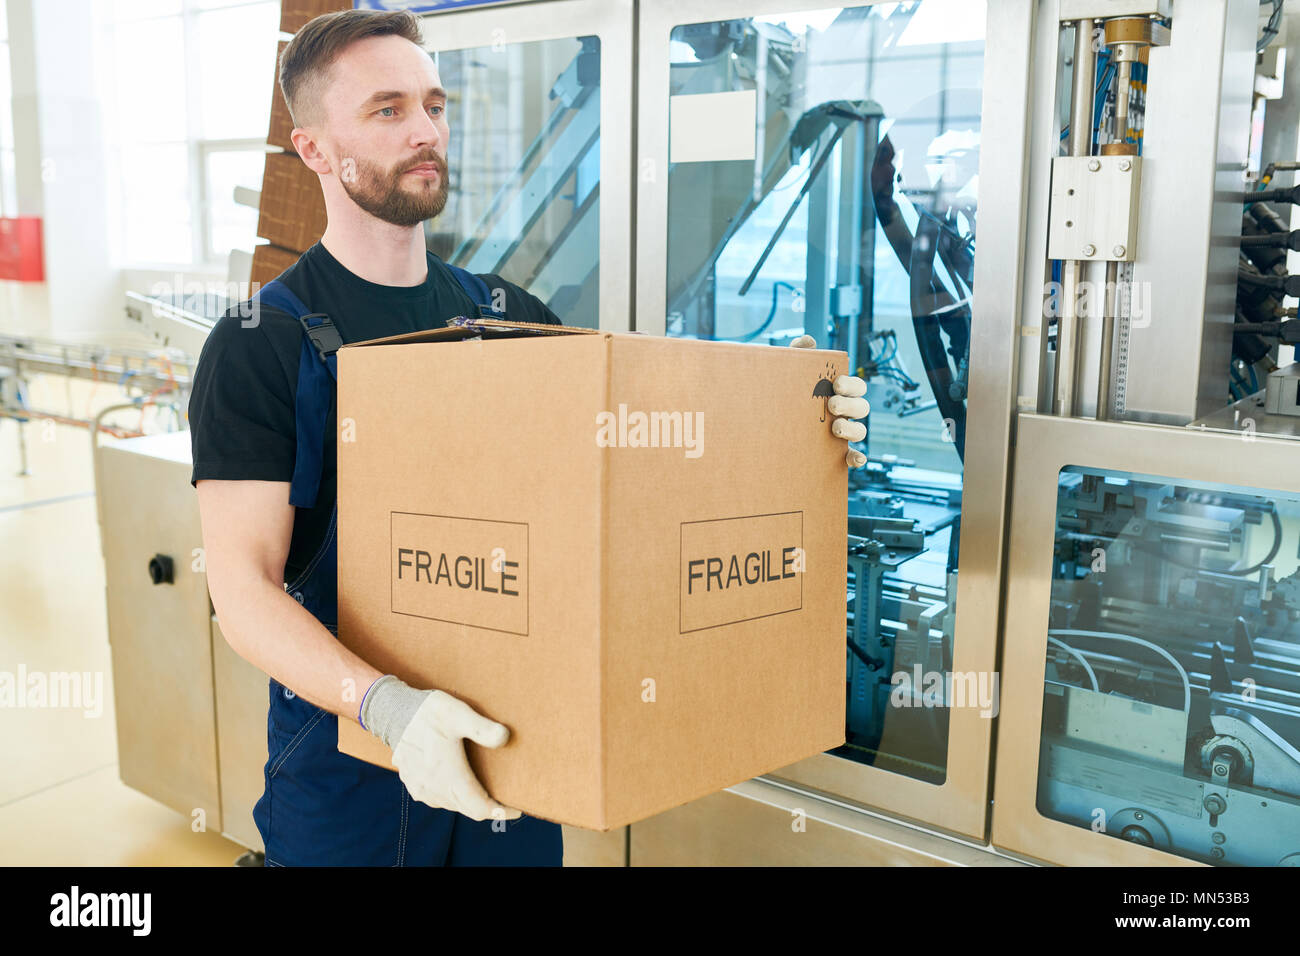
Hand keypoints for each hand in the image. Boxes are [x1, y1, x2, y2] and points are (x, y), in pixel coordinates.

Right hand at [361, 675, 520, 821]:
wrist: (392, 712)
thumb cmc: (428, 713)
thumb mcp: (458, 714)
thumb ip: (482, 727)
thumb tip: (506, 737)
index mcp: (448, 777)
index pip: (479, 808)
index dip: (500, 812)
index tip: (516, 808)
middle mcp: (434, 789)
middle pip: (469, 809)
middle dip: (488, 807)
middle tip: (507, 798)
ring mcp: (422, 790)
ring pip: (454, 805)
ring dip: (470, 801)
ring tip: (486, 789)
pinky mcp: (414, 785)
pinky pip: (439, 799)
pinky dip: (454, 796)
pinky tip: (460, 782)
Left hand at [791, 334, 868, 466]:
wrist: (766, 423)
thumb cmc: (784, 394)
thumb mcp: (788, 373)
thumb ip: (797, 354)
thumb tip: (808, 341)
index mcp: (838, 393)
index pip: (857, 386)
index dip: (851, 384)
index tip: (836, 384)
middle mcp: (844, 413)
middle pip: (862, 407)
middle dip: (850, 405)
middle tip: (831, 405)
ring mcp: (841, 434)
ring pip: (860, 431)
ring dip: (852, 429)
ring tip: (835, 428)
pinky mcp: (835, 454)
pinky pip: (853, 457)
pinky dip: (858, 458)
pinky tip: (855, 459)